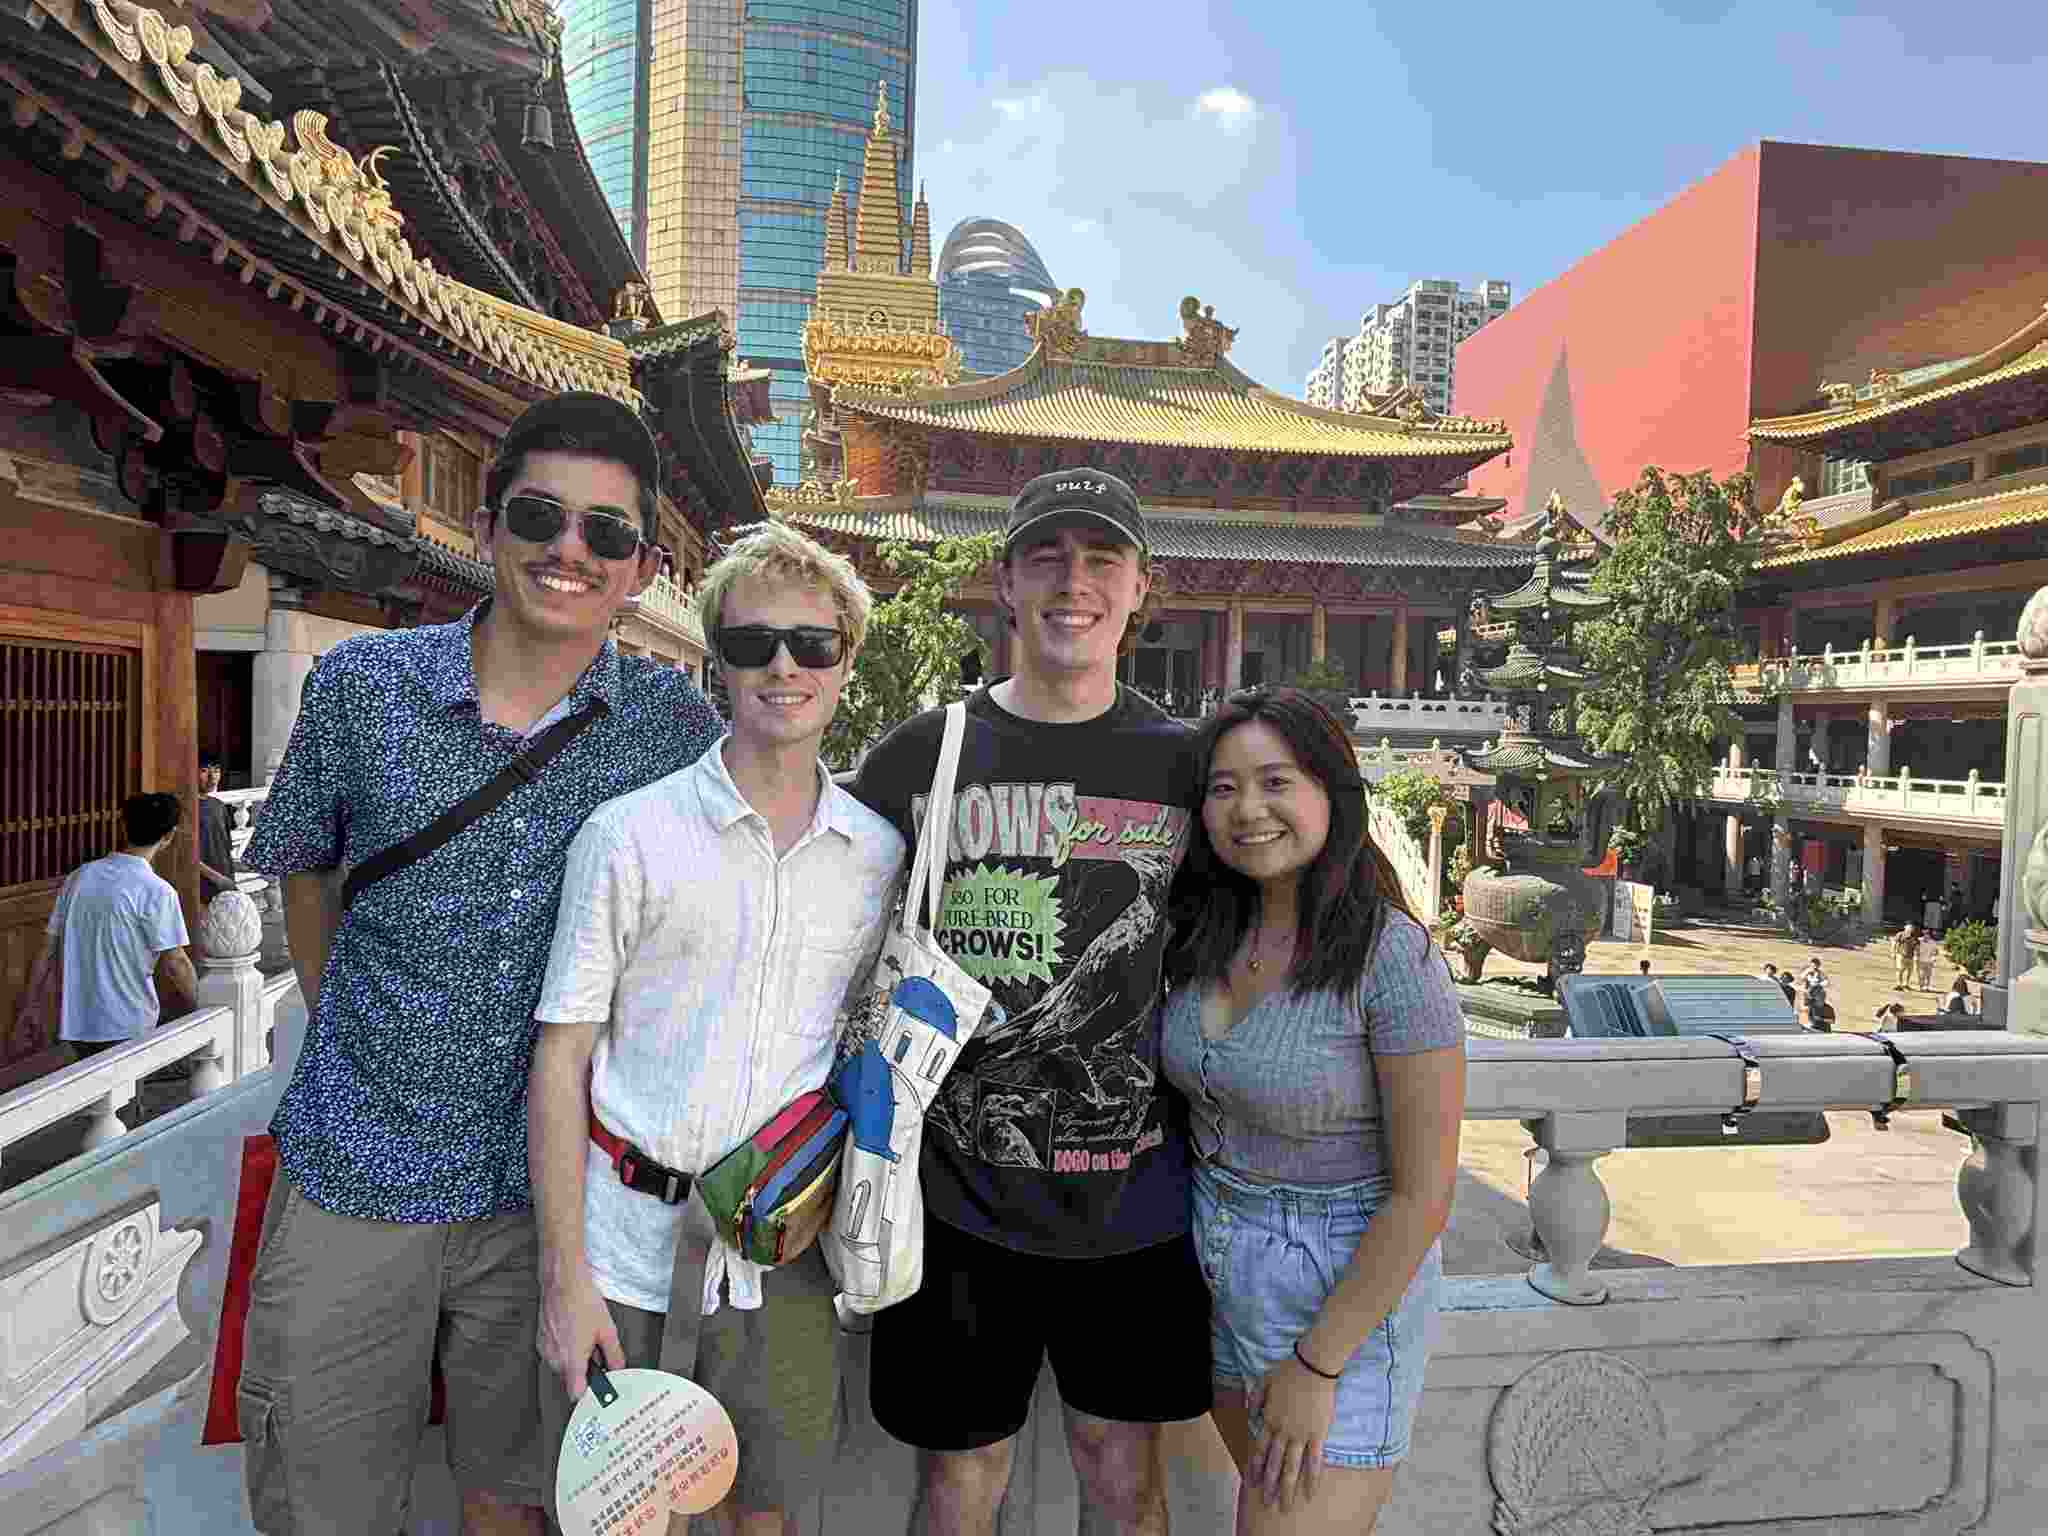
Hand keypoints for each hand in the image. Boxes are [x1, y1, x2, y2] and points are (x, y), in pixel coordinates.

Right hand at [538, 1258, 623, 1404]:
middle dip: (584, 1371)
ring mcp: (545, 1350)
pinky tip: (573, 1332)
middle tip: (596, 1352)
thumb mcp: (607, 1330)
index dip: (588, 1395)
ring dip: (573, 1359)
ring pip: (561, 1366)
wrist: (563, 1282)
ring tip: (584, 1337)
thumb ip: (614, 1355)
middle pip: (570, 1379)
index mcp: (572, 1359)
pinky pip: (554, 1354)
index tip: (597, 1391)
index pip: (575, 1394)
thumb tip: (618, 1368)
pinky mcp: (540, 1341)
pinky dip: (564, 1349)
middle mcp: (555, 1358)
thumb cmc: (582, 1302)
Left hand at [1245, 1352, 1338, 1512]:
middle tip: (1267, 1502)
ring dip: (1287, 1488)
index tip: (1251, 1483)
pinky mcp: (1318, 1434)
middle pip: (1274, 1464)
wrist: (1313, 1366)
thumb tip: (1251, 1416)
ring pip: (1292, 1467)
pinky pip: (1315, 1459)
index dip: (1255, 1467)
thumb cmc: (1289, 1371)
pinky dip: (1312, 1477)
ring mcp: (1301, 1434)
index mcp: (1269, 1419)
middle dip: (1270, 1485)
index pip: (1259, 1449)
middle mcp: (1283, 1431)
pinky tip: (1310, 1492)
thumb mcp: (1263, 1381)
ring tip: (1285, 1505)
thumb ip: (1255, 1400)